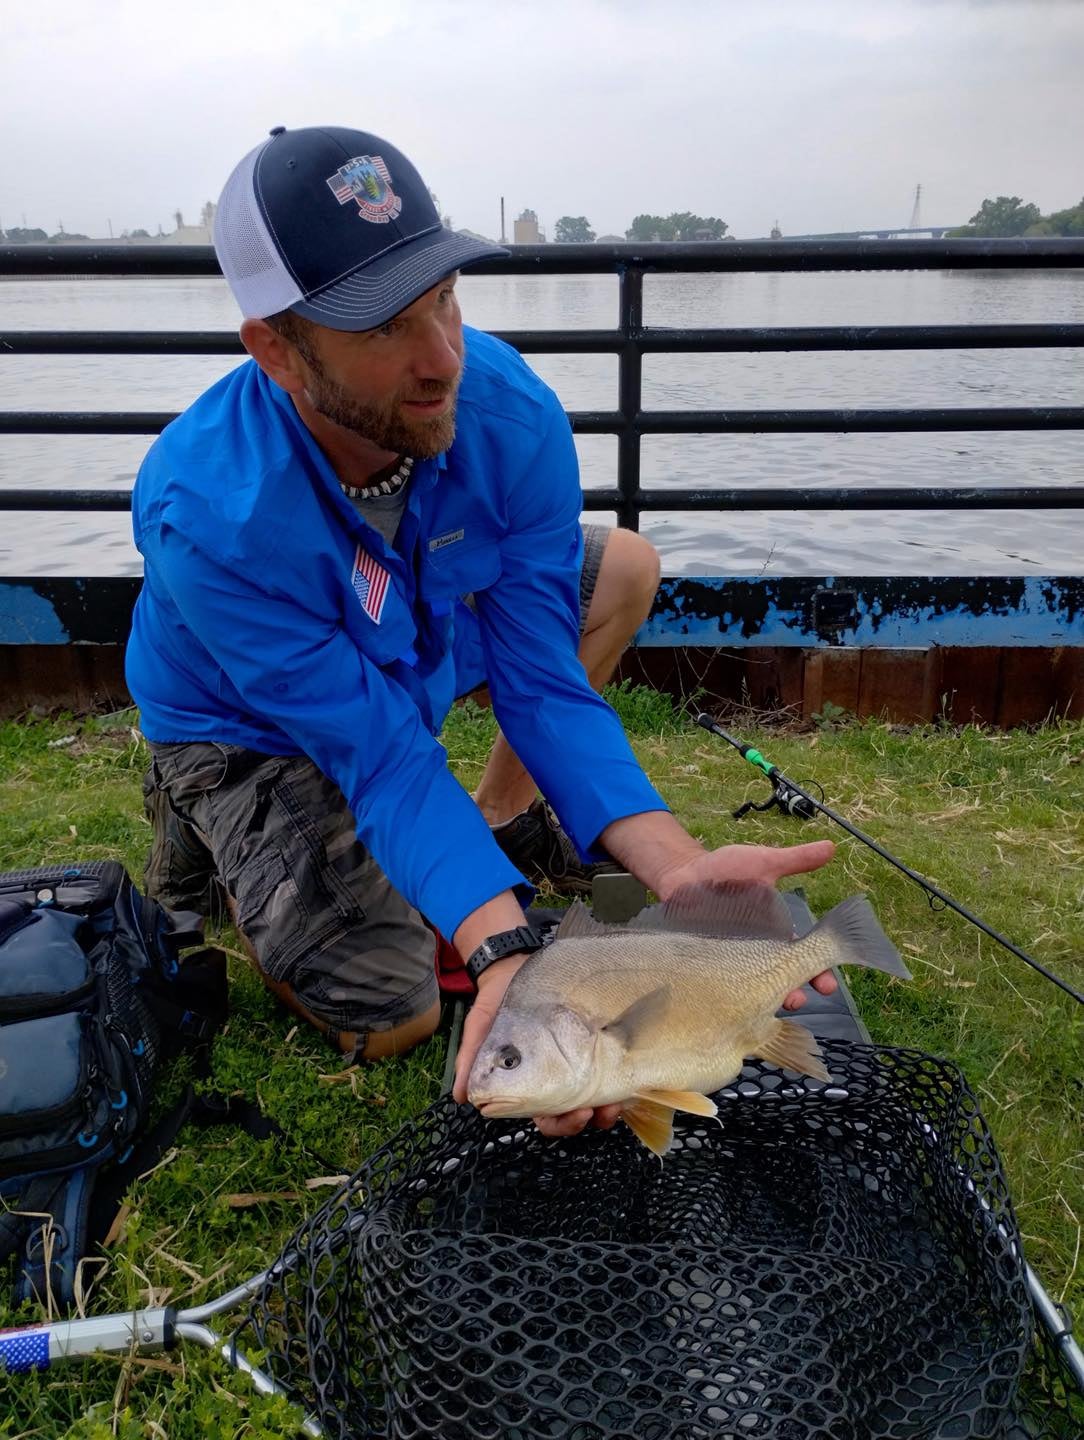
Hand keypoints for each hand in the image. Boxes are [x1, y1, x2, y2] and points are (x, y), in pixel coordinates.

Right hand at [452, 954, 624, 1139]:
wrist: (512, 965)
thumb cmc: (496, 1002)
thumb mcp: (480, 1029)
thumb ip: (471, 1060)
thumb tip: (461, 1096)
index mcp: (530, 1084)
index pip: (546, 1117)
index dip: (561, 1124)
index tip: (576, 1114)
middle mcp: (556, 1078)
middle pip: (576, 1113)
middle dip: (591, 1118)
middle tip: (602, 1110)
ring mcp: (576, 1061)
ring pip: (596, 1095)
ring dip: (609, 1103)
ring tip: (618, 1098)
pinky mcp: (592, 1042)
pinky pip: (609, 1066)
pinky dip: (618, 1075)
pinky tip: (626, 1073)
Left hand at [657, 839, 838, 1010]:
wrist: (684, 872)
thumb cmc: (726, 869)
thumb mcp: (762, 863)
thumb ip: (795, 860)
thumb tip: (831, 847)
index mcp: (775, 934)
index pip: (802, 958)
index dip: (818, 972)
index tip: (828, 986)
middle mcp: (756, 952)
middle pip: (779, 979)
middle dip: (793, 992)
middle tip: (800, 1000)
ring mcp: (730, 960)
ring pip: (750, 986)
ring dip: (762, 997)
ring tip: (768, 1003)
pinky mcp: (706, 962)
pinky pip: (718, 983)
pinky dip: (725, 992)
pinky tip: (728, 998)